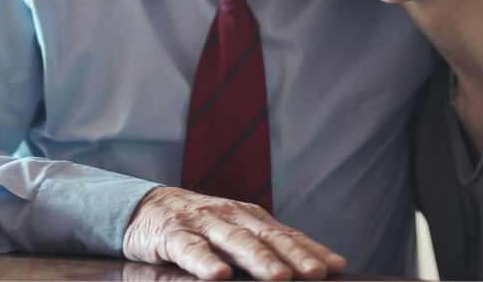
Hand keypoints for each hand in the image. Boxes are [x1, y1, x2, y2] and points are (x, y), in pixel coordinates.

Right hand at [122, 186, 346, 280]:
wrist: (145, 207)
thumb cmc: (200, 226)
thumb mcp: (234, 232)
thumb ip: (265, 247)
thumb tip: (311, 268)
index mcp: (250, 218)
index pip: (287, 235)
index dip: (311, 250)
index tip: (336, 267)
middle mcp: (231, 217)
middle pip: (267, 238)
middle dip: (294, 256)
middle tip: (317, 273)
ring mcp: (203, 224)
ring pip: (235, 241)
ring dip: (258, 259)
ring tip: (279, 277)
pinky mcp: (173, 234)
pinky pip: (190, 249)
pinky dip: (204, 262)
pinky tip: (217, 275)